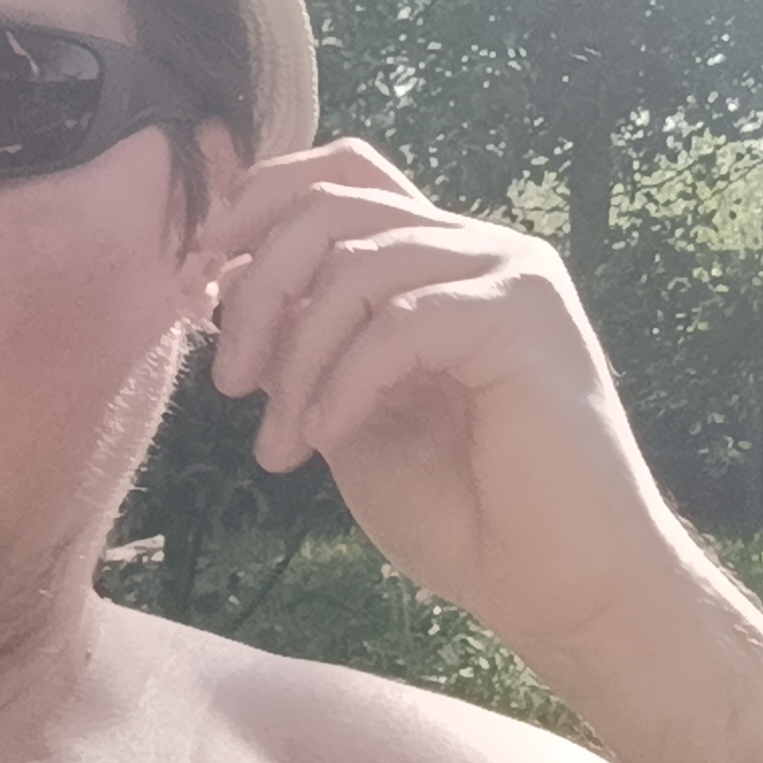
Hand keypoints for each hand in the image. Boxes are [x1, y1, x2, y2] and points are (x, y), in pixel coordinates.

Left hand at [198, 143, 683, 671]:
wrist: (562, 587)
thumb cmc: (464, 515)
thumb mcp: (347, 414)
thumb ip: (303, 344)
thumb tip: (222, 281)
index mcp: (441, 262)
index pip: (345, 175)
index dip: (260, 203)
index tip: (200, 277)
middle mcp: (479, 249)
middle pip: (336, 201)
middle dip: (257, 283)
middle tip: (225, 378)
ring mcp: (508, 274)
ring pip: (358, 260)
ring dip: (294, 354)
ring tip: (276, 440)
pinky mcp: (523, 314)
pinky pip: (400, 320)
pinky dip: (343, 382)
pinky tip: (325, 441)